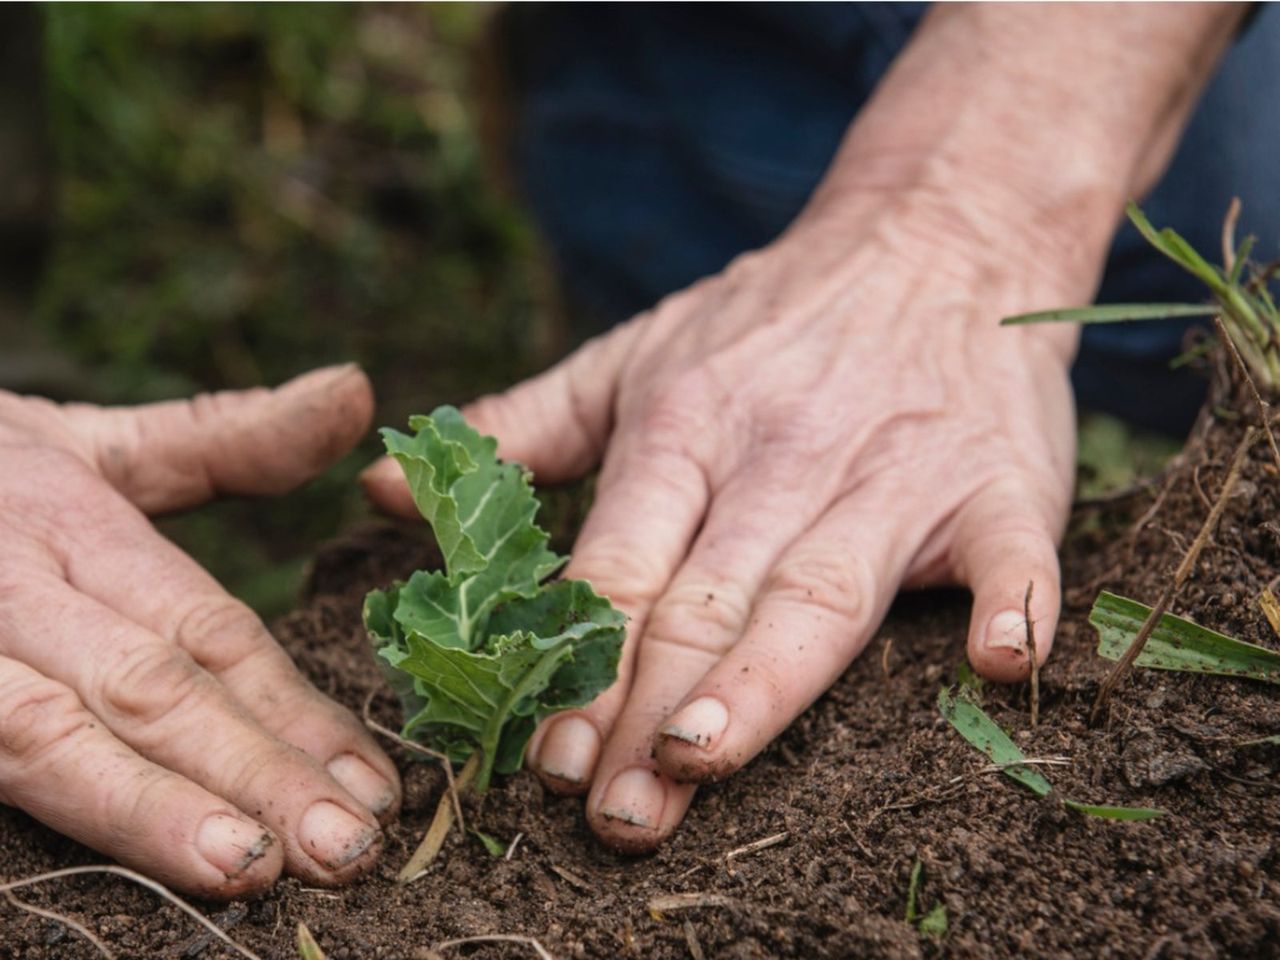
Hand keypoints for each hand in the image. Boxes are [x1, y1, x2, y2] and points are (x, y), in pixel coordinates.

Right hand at [0, 365, 399, 897]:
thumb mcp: (90, 443)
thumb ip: (225, 436)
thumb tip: (355, 393)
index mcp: (74, 523)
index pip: (209, 629)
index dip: (294, 710)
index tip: (372, 781)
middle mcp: (10, 585)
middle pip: (149, 689)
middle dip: (252, 775)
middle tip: (346, 848)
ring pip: (48, 738)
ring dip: (152, 813)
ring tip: (248, 870)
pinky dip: (55, 818)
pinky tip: (125, 871)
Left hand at [362, 191, 1083, 850]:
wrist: (930, 235)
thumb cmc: (767, 318)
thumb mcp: (633, 352)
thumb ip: (516, 426)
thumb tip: (377, 488)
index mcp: (684, 426)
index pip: (619, 563)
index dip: (579, 658)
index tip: (545, 755)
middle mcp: (780, 455)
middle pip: (706, 598)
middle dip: (648, 705)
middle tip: (612, 811)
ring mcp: (893, 470)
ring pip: (821, 591)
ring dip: (766, 680)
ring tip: (703, 759)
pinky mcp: (996, 481)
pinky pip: (1012, 549)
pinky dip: (1013, 601)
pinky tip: (1002, 662)